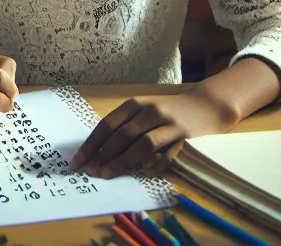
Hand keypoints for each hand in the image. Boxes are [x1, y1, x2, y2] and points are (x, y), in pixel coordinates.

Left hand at [72, 91, 237, 178]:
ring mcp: (168, 122)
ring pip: (142, 144)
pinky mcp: (183, 134)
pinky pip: (166, 155)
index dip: (90, 145)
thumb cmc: (166, 111)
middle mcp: (149, 110)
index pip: (106, 125)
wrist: (204, 105)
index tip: (76, 162)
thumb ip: (123, 128)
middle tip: (90, 173)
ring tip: (107, 175)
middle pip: (122, 135)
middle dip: (103, 155)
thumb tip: (97, 154)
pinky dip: (153, 166)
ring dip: (123, 161)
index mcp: (134, 104)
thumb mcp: (143, 112)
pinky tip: (142, 175)